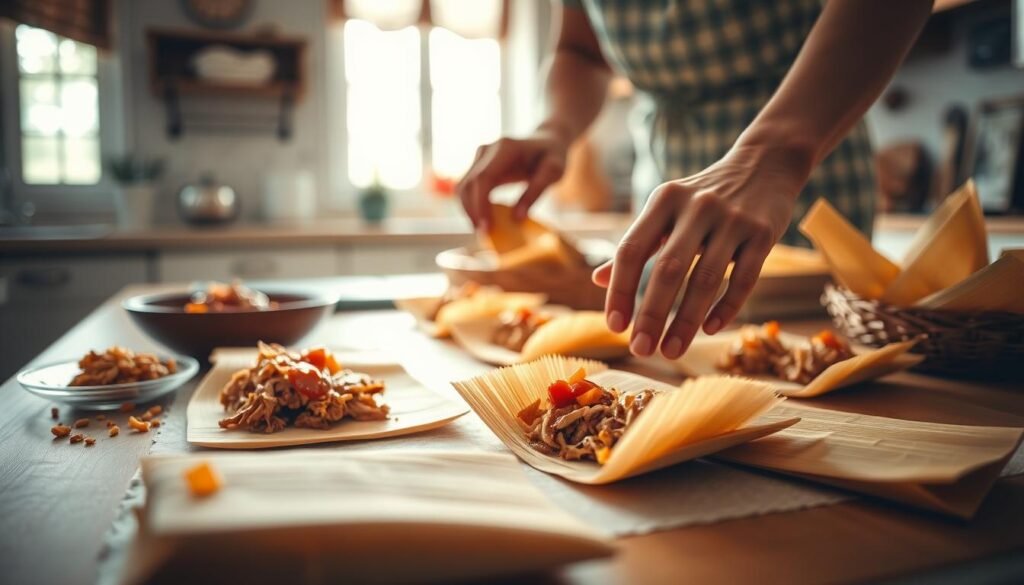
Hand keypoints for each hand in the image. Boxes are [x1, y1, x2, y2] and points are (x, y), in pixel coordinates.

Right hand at [456, 127, 569, 231]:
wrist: (545, 140)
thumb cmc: (552, 156)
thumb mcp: (553, 172)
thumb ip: (536, 192)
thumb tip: (517, 219)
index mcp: (505, 148)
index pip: (483, 178)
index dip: (480, 204)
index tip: (486, 227)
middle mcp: (487, 150)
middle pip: (468, 184)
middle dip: (472, 212)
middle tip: (485, 235)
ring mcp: (479, 157)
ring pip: (463, 187)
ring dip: (469, 211)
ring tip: (484, 230)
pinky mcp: (477, 166)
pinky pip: (468, 188)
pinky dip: (472, 205)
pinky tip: (484, 219)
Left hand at [592, 143, 813, 358]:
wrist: (764, 165)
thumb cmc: (704, 197)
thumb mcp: (666, 211)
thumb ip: (637, 244)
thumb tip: (597, 280)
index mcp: (663, 200)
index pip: (631, 250)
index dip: (619, 290)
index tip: (614, 326)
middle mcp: (695, 207)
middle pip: (668, 270)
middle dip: (651, 314)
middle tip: (640, 349)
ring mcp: (732, 220)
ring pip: (706, 280)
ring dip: (686, 321)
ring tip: (671, 351)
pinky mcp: (763, 233)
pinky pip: (743, 279)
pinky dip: (725, 308)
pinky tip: (709, 330)